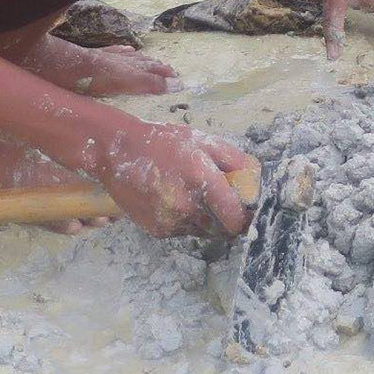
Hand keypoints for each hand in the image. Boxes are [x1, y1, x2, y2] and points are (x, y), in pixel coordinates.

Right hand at [95, 120, 254, 237]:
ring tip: (194, 196)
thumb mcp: (204, 141)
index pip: (236, 218)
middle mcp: (187, 206)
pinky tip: (176, 200)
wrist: (118, 152)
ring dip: (207, 220)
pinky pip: (183, 232)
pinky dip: (186, 221)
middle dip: (227, 218)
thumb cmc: (164, 142)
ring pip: (204, 232)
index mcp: (202, 181)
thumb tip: (256, 180)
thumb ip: (235, 161)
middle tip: (222, 202)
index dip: (244, 216)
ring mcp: (170, 222)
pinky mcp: (157, 231)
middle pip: (223, 230)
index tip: (245, 209)